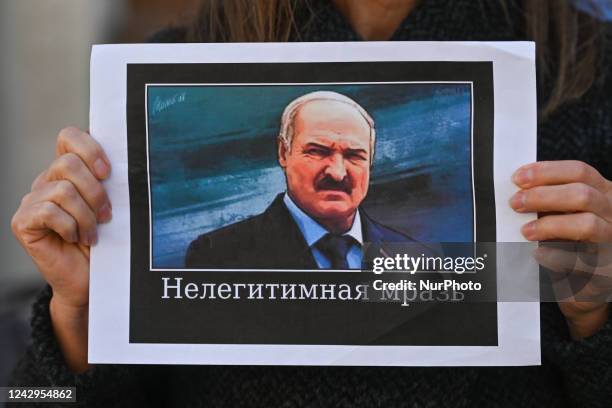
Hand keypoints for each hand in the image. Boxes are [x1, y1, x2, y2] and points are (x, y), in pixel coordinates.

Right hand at [11, 127, 111, 371]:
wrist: (87, 280)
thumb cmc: (103, 243)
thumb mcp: (110, 208)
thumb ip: (109, 185)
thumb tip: (125, 166)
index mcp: (67, 173)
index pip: (68, 137)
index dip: (90, 149)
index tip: (108, 173)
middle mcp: (46, 182)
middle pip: (68, 164)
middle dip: (95, 191)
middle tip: (107, 215)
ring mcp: (32, 202)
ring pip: (63, 190)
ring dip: (86, 214)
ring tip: (93, 233)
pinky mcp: (23, 223)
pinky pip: (49, 212)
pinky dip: (70, 226)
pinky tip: (76, 239)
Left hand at [510, 160, 611, 339]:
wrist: (587, 284)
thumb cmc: (572, 243)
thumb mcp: (564, 214)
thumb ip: (549, 201)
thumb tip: (518, 190)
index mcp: (603, 193)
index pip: (579, 172)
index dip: (547, 172)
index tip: (518, 178)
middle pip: (582, 194)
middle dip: (543, 196)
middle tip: (515, 204)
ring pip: (587, 224)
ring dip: (550, 225)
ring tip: (526, 231)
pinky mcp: (607, 269)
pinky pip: (583, 260)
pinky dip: (556, 256)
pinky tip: (538, 254)